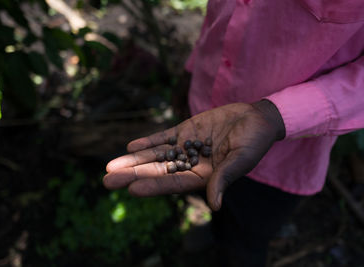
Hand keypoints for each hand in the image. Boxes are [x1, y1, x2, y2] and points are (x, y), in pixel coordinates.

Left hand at [103, 100, 284, 210]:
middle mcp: (190, 164)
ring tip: (110, 166)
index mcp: (204, 177)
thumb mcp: (241, 160)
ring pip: (155, 155)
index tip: (132, 188)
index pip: (173, 183)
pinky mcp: (185, 131)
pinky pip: (164, 137)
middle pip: (157, 171)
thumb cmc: (254, 142)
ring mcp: (186, 147)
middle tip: (108, 180)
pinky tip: (131, 145)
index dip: (153, 185)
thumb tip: (215, 206)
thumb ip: (225, 179)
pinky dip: (148, 142)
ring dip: (134, 160)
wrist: (256, 119)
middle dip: (132, 174)